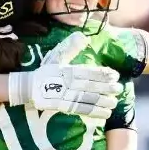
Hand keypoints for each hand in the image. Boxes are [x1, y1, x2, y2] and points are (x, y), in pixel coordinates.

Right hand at [8, 32, 122, 118]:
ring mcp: (65, 95)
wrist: (28, 87)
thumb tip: (82, 36)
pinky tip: (105, 113)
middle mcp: (68, 82)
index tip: (115, 74)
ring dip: (102, 101)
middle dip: (106, 88)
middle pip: (91, 85)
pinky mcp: (62, 106)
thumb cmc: (45, 72)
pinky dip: (94, 112)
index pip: (89, 71)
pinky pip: (81, 109)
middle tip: (120, 89)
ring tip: (115, 102)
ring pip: (88, 99)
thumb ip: (70, 48)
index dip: (103, 73)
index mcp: (68, 70)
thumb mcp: (56, 57)